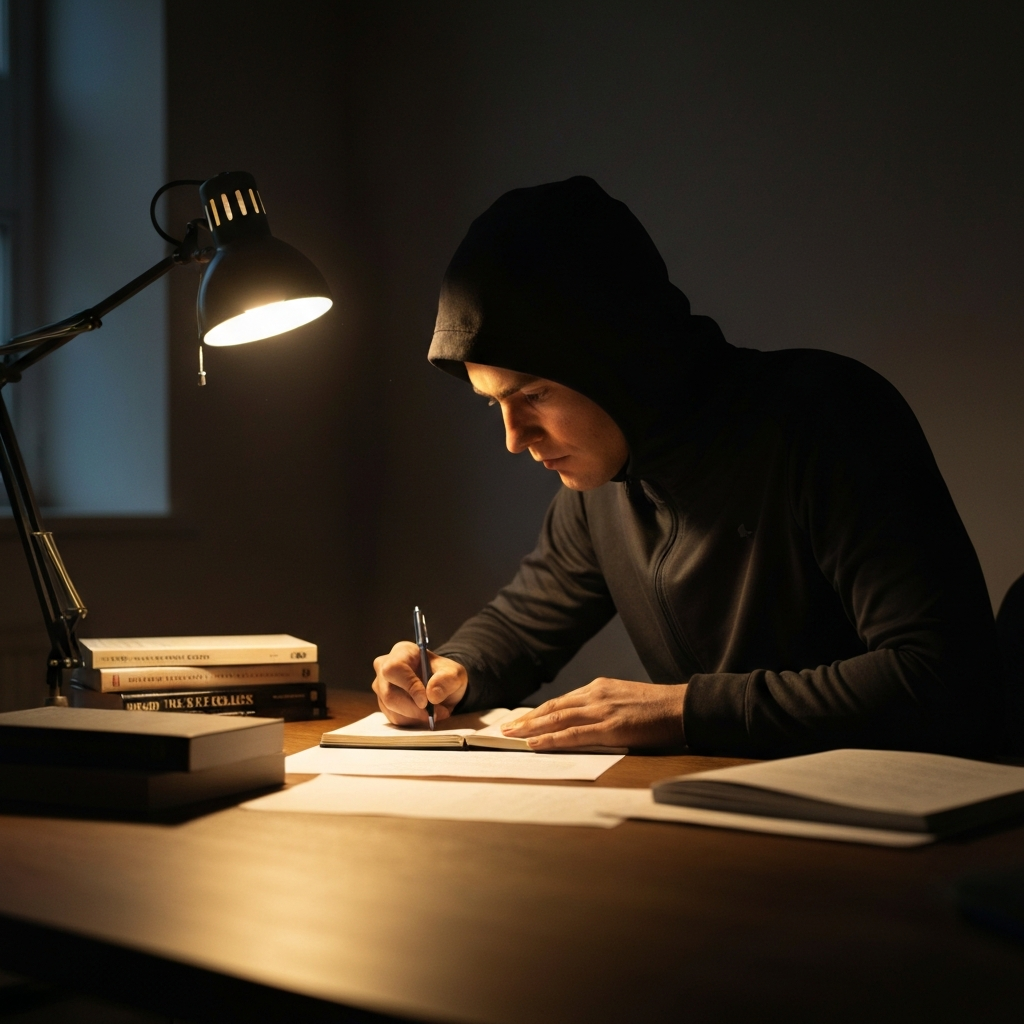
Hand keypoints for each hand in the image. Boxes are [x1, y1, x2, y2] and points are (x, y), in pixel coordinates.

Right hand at [372, 641, 468, 725]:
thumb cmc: (444, 674)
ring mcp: (381, 686)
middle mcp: (385, 667)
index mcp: (401, 652)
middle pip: (388, 693)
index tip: (425, 701)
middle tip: (435, 714)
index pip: (394, 668)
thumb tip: (432, 695)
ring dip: (415, 716)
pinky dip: (412, 721)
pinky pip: (394, 718)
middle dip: (413, 709)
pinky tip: (425, 715)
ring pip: (391, 708)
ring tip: (436, 713)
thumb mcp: (454, 673)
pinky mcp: (384, 703)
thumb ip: (446, 680)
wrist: (441, 685)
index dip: (408, 686)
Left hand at [499, 678, 686, 749]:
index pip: (561, 702)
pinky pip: (574, 734)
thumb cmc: (658, 709)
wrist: (683, 707)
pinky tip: (536, 744)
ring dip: (530, 728)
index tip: (521, 721)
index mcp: (599, 688)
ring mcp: (602, 710)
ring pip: (557, 719)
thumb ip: (604, 709)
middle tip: (505, 729)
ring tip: (511, 736)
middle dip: (526, 720)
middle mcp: (596, 695)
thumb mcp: (625, 701)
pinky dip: (551, 739)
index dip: (538, 713)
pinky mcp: (611, 727)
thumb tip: (586, 723)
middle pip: (552, 708)